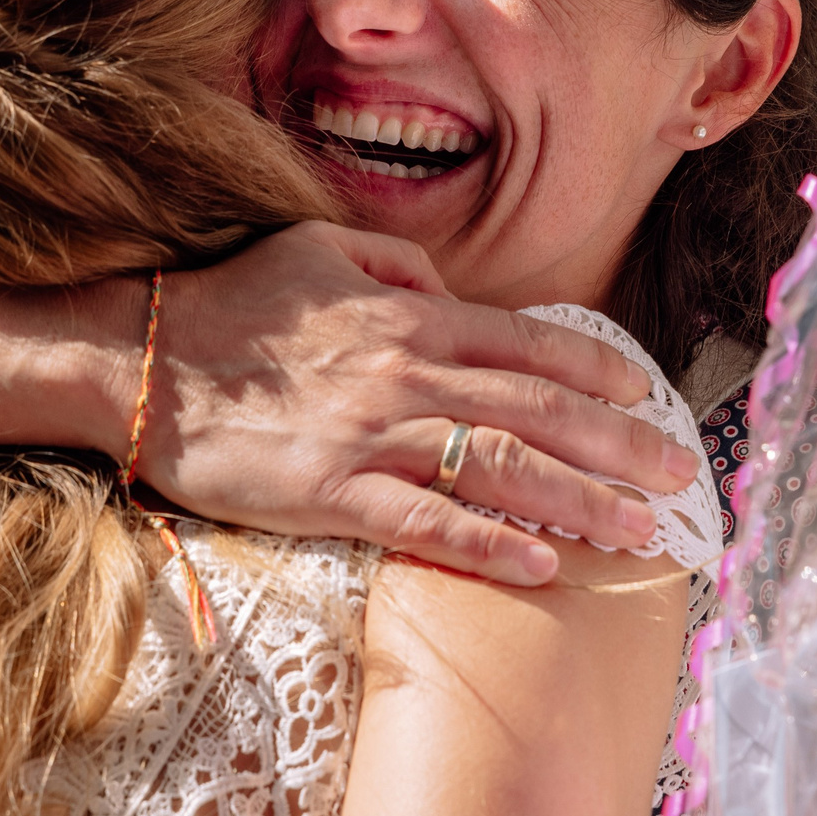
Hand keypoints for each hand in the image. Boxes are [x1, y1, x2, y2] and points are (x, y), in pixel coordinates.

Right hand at [131, 222, 705, 586]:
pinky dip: (489, 544)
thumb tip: (444, 287)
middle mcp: (404, 373)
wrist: (137, 358)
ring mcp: (371, 435)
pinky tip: (541, 566)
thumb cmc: (227, 302)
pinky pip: (426, 522)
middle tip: (679, 479)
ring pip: (499, 467)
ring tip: (637, 534)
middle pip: (536, 411)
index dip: (595, 373)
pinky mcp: (330, 493)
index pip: (527, 343)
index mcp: (407, 315)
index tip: (646, 399)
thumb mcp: (317, 249)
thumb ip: (394, 263)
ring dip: (578, 501)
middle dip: (618, 448)